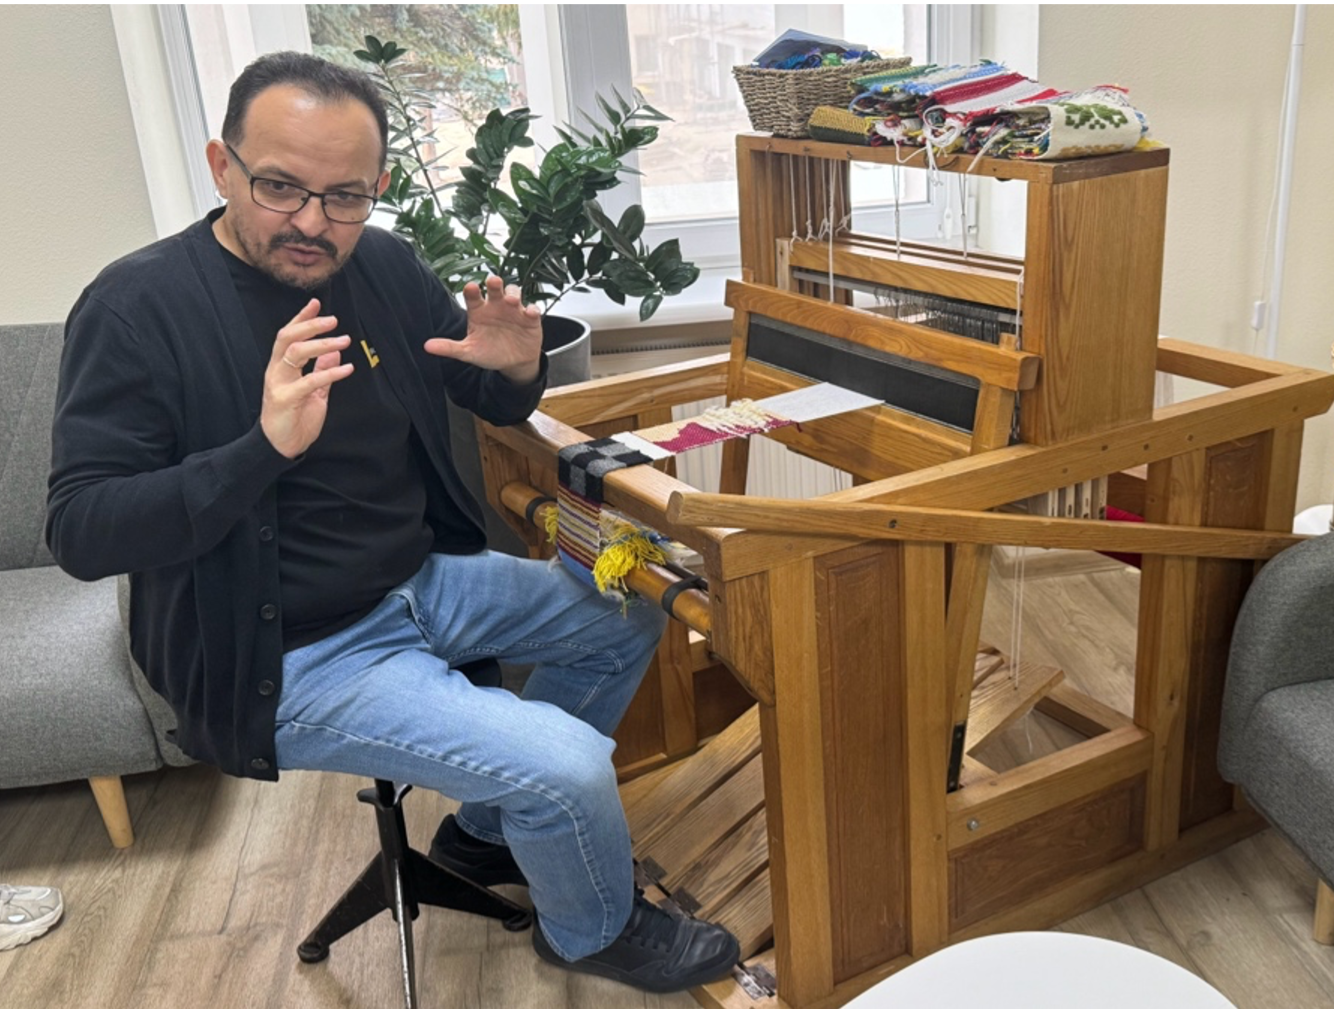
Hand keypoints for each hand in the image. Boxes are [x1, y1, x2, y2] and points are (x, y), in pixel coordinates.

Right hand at [260, 299, 353, 458]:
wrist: (281, 446)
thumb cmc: (295, 418)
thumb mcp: (313, 392)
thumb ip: (321, 371)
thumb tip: (335, 353)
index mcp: (281, 367)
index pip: (288, 335)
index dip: (301, 318)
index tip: (316, 303)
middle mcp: (276, 371)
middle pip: (288, 338)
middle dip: (310, 325)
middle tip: (334, 320)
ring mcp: (278, 383)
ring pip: (295, 353)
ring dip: (321, 344)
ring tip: (344, 340)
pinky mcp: (285, 399)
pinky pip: (309, 381)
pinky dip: (330, 373)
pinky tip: (347, 369)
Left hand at [424, 276, 542, 383]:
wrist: (513, 363)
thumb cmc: (490, 352)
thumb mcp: (469, 351)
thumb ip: (449, 347)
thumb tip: (427, 346)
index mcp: (478, 311)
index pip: (473, 295)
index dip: (472, 290)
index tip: (471, 288)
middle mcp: (495, 306)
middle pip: (494, 288)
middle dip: (494, 283)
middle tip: (493, 282)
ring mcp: (513, 310)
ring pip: (514, 293)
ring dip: (513, 294)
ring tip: (511, 301)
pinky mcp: (530, 318)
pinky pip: (532, 309)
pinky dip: (532, 309)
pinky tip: (529, 313)